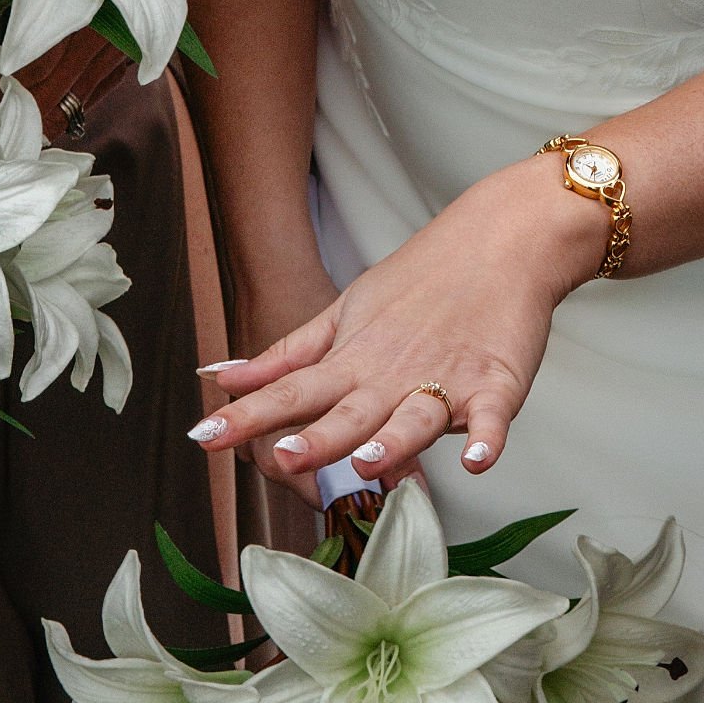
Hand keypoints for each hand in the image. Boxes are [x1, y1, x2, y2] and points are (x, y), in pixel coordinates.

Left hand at [191, 155, 601, 499]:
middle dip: (317, 437)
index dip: (249, 415)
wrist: (499, 241)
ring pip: (415, 418)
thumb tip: (220, 378)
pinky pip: (492, 415)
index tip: (204, 436)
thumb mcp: (342, 315)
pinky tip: (477, 458)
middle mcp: (392, 376)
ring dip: (393, 442)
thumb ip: (286, 358)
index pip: (292, 393)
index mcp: (354, 362)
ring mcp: (445, 379)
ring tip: (369, 462)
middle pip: (350, 412)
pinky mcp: (496, 382)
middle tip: (283, 457)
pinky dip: (487, 437)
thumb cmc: (420, 282)